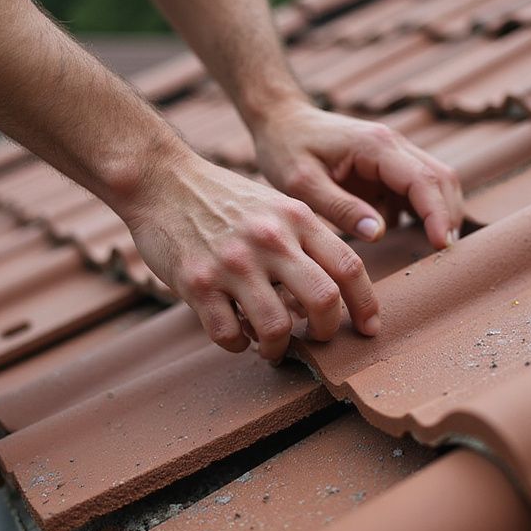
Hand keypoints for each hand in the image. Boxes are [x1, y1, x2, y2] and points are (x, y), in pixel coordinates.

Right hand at [124, 151, 379, 361]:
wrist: (162, 182)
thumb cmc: (225, 201)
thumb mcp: (276, 206)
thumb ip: (307, 242)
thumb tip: (331, 299)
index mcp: (296, 218)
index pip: (349, 267)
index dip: (366, 305)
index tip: (368, 328)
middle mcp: (270, 240)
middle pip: (323, 300)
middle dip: (326, 331)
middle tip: (317, 338)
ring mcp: (233, 263)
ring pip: (277, 327)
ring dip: (279, 348)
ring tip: (273, 347)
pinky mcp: (197, 282)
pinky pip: (228, 334)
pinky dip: (237, 344)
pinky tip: (237, 335)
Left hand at [252, 100, 463, 249]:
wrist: (281, 120)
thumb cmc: (286, 148)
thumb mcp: (302, 183)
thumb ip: (340, 208)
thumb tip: (379, 233)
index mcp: (375, 146)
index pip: (423, 180)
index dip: (438, 214)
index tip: (442, 245)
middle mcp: (393, 144)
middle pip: (441, 179)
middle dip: (448, 216)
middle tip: (444, 254)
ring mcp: (394, 154)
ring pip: (435, 182)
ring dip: (439, 213)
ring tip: (431, 248)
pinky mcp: (388, 166)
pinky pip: (416, 189)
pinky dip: (420, 211)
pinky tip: (405, 234)